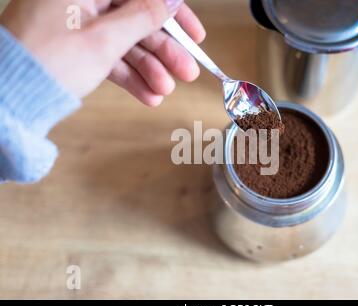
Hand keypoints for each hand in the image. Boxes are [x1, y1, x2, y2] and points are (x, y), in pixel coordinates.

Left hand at [0, 0, 205, 106]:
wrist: (10, 100)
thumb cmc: (47, 62)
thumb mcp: (105, 40)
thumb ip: (143, 17)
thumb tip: (172, 0)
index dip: (173, 14)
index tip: (194, 34)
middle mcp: (80, 0)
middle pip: (136, 20)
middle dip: (164, 50)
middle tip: (187, 71)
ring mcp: (76, 24)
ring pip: (124, 42)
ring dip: (149, 69)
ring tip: (165, 91)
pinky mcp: (74, 47)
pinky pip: (109, 57)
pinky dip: (128, 76)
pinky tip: (148, 95)